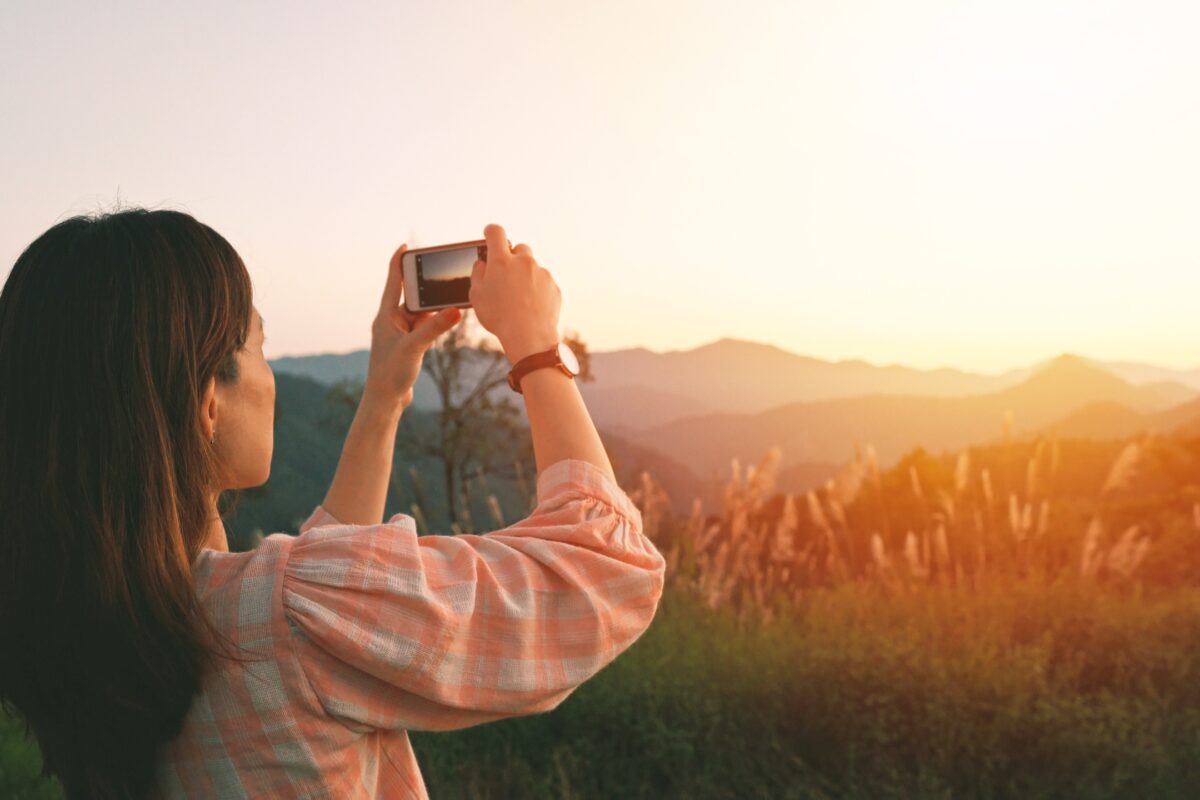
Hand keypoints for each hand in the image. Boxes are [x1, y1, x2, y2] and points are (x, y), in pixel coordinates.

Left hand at [364, 244, 463, 409]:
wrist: (385, 400)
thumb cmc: (391, 373)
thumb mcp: (414, 347)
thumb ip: (435, 328)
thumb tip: (455, 309)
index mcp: (386, 316)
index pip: (393, 282)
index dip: (398, 262)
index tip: (405, 246)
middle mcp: (392, 321)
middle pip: (412, 296)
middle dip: (426, 287)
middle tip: (440, 275)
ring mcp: (400, 333)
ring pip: (421, 312)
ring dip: (434, 308)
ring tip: (450, 299)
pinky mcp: (409, 344)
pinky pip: (424, 326)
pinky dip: (435, 322)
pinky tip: (447, 320)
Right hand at [470, 224, 561, 363]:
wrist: (529, 336)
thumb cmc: (498, 316)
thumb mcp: (476, 295)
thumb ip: (478, 273)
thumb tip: (483, 263)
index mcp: (501, 260)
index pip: (496, 232)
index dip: (491, 232)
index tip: (489, 235)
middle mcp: (524, 261)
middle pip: (519, 248)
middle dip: (512, 257)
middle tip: (505, 275)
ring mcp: (541, 273)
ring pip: (532, 267)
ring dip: (525, 275)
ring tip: (518, 298)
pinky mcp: (553, 286)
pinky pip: (543, 282)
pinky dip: (536, 289)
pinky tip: (530, 306)